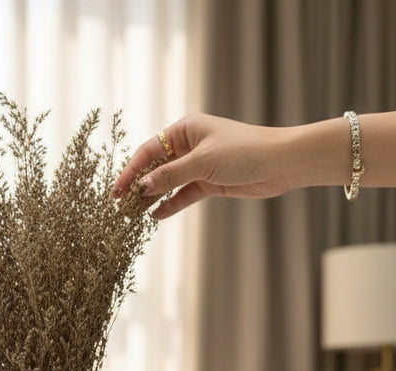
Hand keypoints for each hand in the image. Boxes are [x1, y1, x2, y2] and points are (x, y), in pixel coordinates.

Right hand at [112, 114, 294, 218]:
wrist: (280, 163)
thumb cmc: (244, 151)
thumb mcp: (202, 162)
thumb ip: (170, 176)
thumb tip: (142, 187)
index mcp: (185, 129)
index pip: (149, 151)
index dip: (130, 171)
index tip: (115, 192)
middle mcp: (189, 145)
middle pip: (155, 167)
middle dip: (138, 186)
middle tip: (120, 207)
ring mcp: (198, 165)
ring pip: (168, 183)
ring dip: (152, 198)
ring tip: (133, 215)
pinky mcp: (209, 182)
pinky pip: (183, 195)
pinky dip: (170, 205)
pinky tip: (155, 217)